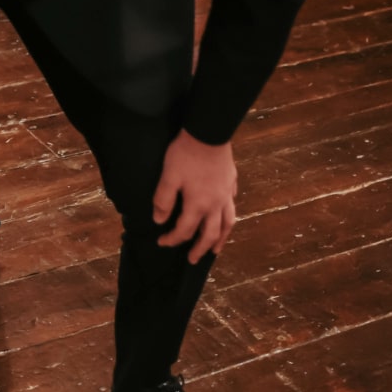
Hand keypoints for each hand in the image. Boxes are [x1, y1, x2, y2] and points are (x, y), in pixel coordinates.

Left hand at [153, 130, 236, 262]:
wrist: (209, 132)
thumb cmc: (186, 154)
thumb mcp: (169, 176)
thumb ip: (163, 200)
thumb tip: (159, 220)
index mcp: (198, 205)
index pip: (185, 231)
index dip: (172, 239)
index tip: (162, 242)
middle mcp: (215, 204)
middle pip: (210, 234)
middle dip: (200, 249)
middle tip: (193, 260)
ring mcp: (226, 194)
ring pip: (227, 223)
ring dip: (221, 239)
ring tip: (216, 249)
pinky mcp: (231, 182)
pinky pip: (232, 205)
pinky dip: (228, 215)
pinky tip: (225, 214)